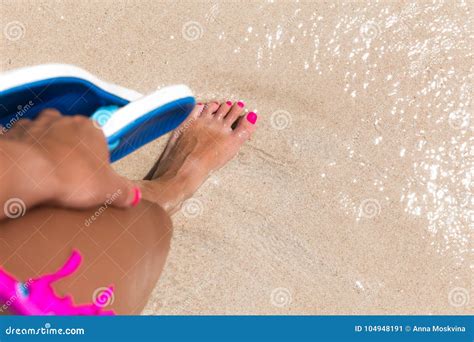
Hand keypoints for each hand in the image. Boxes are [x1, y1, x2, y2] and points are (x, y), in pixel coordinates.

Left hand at [0, 109, 139, 212]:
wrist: (29, 174)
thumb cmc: (70, 176)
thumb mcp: (110, 190)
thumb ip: (125, 192)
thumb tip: (133, 196)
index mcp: (91, 128)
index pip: (98, 139)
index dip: (96, 158)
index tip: (93, 174)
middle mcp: (64, 120)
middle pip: (71, 135)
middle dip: (71, 152)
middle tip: (71, 176)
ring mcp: (37, 124)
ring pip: (45, 134)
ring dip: (47, 149)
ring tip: (48, 174)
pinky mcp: (14, 133)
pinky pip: (21, 141)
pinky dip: (24, 152)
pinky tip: (27, 169)